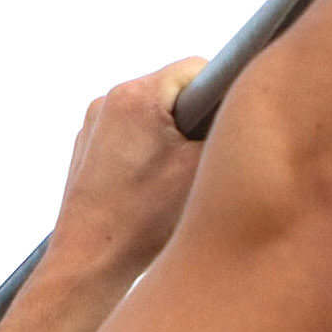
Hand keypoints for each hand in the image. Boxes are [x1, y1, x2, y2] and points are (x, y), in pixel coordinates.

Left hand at [39, 57, 206, 286]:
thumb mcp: (201, 170)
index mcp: (136, 96)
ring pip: (153, 116)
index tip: (229, 127)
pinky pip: (132, 136)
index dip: (223, 95)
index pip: (197, 69)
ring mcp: (94, 125)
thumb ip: (226, 130)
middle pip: (174, 92)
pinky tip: (151, 189)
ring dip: (172, 139)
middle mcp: (108, 101)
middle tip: (202, 162)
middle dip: (195, 121)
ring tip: (174, 180)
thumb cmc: (143, 221)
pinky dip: (149, 155)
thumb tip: (243, 114)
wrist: (91, 261)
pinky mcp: (88, 148)